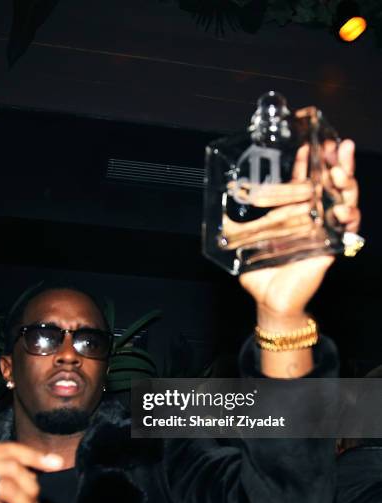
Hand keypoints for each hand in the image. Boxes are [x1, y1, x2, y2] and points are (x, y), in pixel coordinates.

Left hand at [239, 139, 359, 327]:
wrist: (270, 299)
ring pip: (344, 202)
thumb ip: (233, 226)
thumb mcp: (243, 243)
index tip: (309, 141)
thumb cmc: (260, 271)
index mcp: (294, 214)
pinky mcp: (330, 249)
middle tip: (337, 147)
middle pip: (330, 185)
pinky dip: (348, 218)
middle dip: (337, 164)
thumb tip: (215, 207)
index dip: (309, 161)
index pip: (305, 181)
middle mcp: (313, 219)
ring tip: (340, 172)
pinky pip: (347, 231)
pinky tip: (342, 209)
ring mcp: (324, 232)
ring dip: (346, 185)